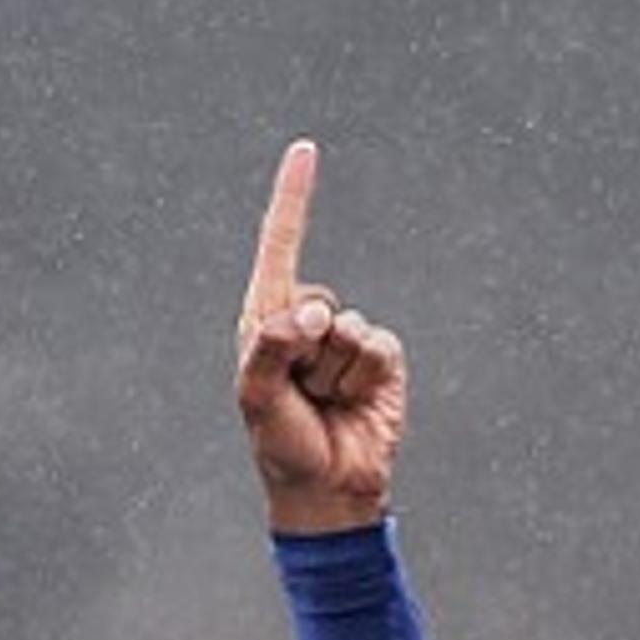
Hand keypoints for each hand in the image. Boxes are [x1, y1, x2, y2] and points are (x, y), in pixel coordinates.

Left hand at [234, 139, 405, 533]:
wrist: (328, 488)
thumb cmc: (281, 444)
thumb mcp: (258, 398)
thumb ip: (273, 348)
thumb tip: (313, 313)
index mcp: (266, 321)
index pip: (280, 249)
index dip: (292, 201)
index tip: (304, 151)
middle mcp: (306, 322)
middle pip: (317, 298)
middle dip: (306, 347)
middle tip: (299, 391)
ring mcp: (346, 340)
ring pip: (348, 330)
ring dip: (334, 373)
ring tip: (324, 402)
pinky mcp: (381, 358)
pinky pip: (377, 346)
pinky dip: (364, 377)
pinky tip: (353, 402)